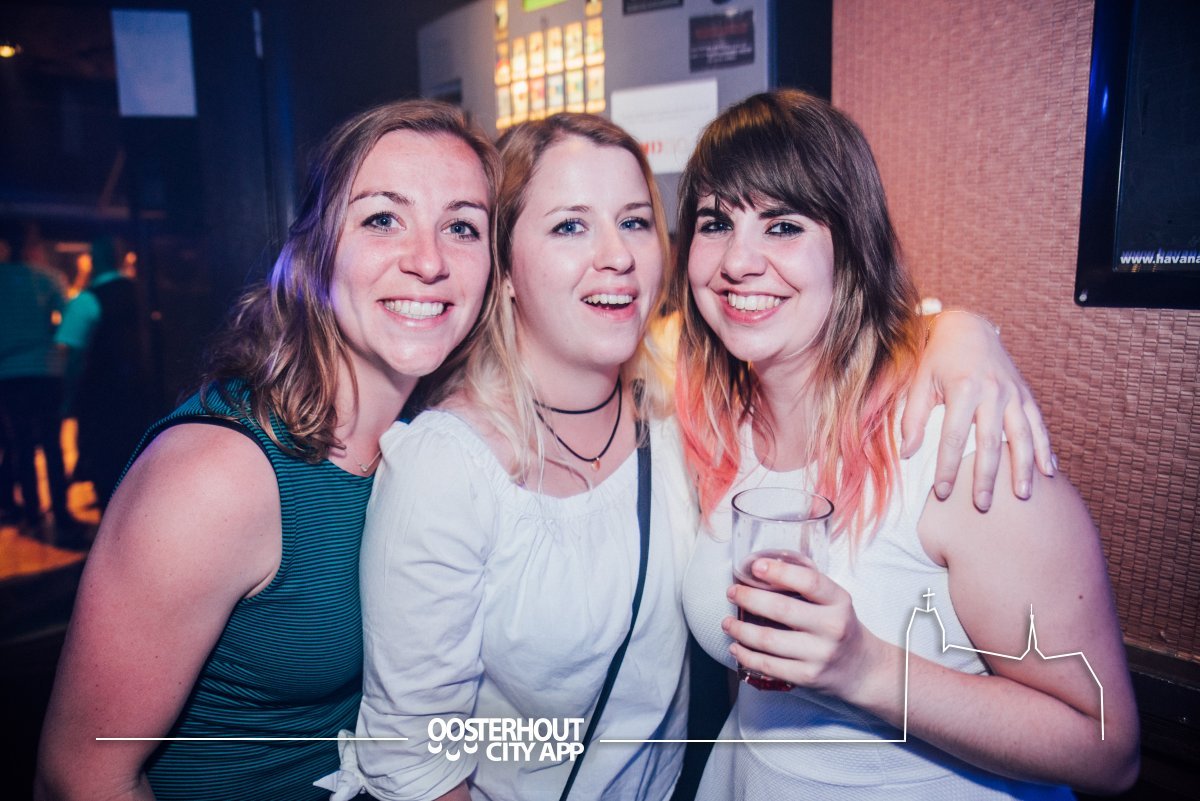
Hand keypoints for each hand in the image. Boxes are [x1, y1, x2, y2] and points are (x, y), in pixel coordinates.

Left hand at [723, 557, 893, 707]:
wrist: (862, 669)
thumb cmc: (839, 627)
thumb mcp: (834, 602)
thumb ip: (806, 586)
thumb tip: (762, 569)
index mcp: (838, 602)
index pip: (809, 582)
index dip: (779, 572)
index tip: (756, 567)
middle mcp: (832, 628)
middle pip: (781, 609)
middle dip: (748, 598)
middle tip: (732, 592)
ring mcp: (820, 655)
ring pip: (768, 640)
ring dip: (740, 630)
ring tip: (727, 622)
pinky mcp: (808, 677)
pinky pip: (768, 666)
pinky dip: (746, 655)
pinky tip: (736, 647)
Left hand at [901, 310, 1054, 511]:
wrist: (968, 328)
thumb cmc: (938, 358)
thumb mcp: (919, 381)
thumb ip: (913, 418)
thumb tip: (907, 454)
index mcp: (963, 389)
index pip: (953, 438)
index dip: (947, 468)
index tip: (942, 493)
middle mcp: (992, 392)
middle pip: (990, 443)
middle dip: (986, 477)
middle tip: (981, 506)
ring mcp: (1013, 393)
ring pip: (1021, 436)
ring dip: (1022, 468)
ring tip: (1021, 495)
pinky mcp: (1025, 394)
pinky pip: (1038, 425)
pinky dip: (1044, 448)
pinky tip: (1048, 472)